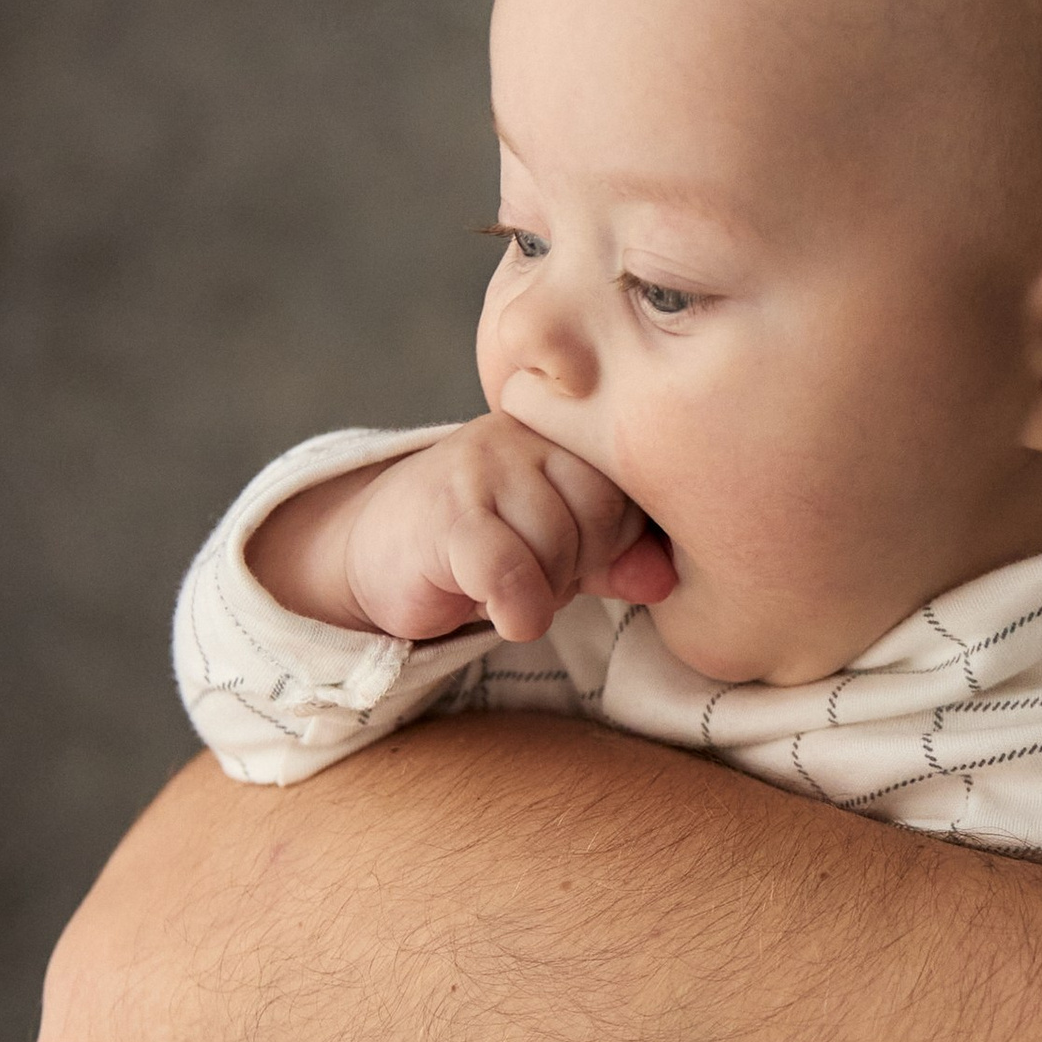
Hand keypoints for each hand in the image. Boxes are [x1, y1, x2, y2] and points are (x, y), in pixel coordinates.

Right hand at [252, 415, 677, 642]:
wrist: (375, 548)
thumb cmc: (481, 544)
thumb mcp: (559, 548)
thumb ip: (618, 557)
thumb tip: (666, 580)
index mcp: (559, 427)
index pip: (630, 487)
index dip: (613, 540)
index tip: (573, 555)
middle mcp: (522, 431)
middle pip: (600, 512)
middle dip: (579, 564)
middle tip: (536, 573)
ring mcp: (482, 466)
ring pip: (559, 543)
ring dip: (543, 589)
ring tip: (507, 583)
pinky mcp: (446, 514)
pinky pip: (511, 571)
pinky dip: (518, 608)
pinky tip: (503, 615)